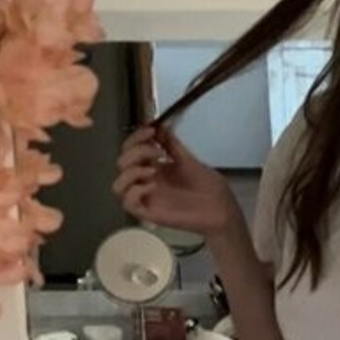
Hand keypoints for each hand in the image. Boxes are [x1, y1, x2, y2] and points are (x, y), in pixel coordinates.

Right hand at [113, 123, 237, 239]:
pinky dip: (135, 191)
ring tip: (152, 169)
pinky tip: (152, 186)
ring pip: (117, 186)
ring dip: (130, 172)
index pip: (130, 150)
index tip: (151, 130)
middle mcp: (146, 181)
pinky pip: (128, 203)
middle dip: (135, 151)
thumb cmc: (208, 187)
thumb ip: (172, 145)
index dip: (135, 137)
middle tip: (157, 152)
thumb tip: (159, 126)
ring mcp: (147, 198)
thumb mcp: (189, 160)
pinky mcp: (150, 213)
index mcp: (154, 167)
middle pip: (121, 164)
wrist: (222, 209)